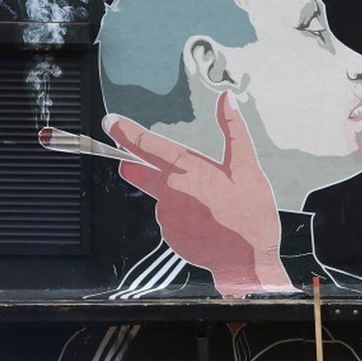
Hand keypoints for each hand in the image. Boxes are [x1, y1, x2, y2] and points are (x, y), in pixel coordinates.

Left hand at [102, 92, 295, 297]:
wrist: (249, 260)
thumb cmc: (251, 214)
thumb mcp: (248, 167)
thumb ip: (234, 130)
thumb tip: (226, 100)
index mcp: (188, 169)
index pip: (147, 145)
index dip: (126, 131)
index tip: (110, 122)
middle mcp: (171, 191)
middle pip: (150, 174)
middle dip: (144, 169)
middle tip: (139, 165)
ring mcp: (168, 216)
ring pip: (167, 199)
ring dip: (181, 198)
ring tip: (212, 207)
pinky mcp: (171, 237)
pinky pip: (174, 221)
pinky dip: (187, 219)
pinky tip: (209, 223)